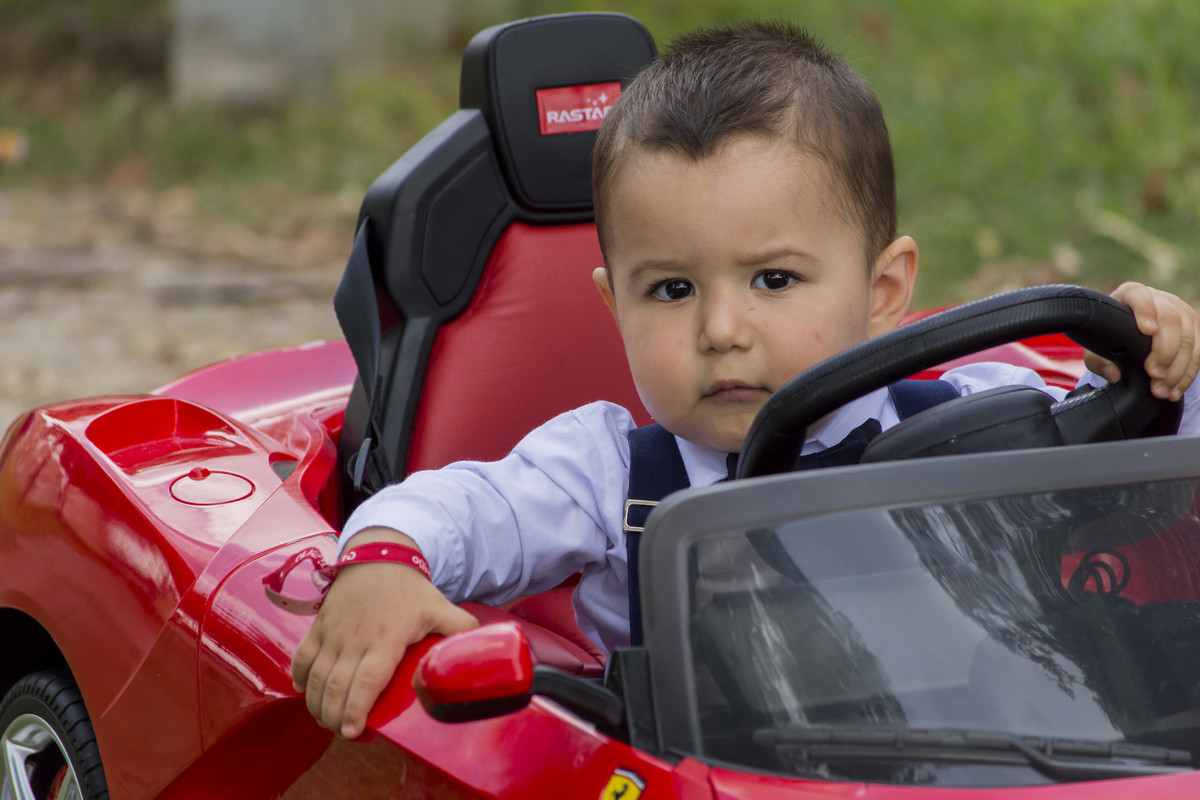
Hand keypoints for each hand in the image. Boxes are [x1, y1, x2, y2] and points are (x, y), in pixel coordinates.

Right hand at [291, 528, 476, 738]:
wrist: (379, 556)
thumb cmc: (410, 589)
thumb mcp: (440, 607)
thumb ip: (460, 629)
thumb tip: (484, 651)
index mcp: (386, 639)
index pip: (367, 681)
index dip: (357, 709)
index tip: (353, 731)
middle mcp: (355, 639)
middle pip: (336, 687)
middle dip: (335, 718)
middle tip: (345, 733)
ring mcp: (333, 633)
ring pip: (315, 679)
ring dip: (317, 706)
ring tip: (328, 721)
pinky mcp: (318, 627)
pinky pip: (301, 659)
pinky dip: (299, 681)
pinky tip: (307, 695)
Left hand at [1085, 282, 1199, 401]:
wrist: (1131, 333)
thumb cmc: (1110, 337)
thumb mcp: (1097, 348)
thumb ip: (1098, 360)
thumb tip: (1113, 374)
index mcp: (1131, 295)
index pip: (1140, 295)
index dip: (1145, 310)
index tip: (1147, 331)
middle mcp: (1161, 299)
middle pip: (1171, 318)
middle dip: (1165, 350)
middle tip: (1154, 374)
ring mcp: (1181, 312)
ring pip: (1188, 337)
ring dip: (1177, 368)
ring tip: (1161, 390)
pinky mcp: (1194, 328)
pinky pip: (1198, 351)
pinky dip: (1186, 374)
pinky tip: (1174, 390)